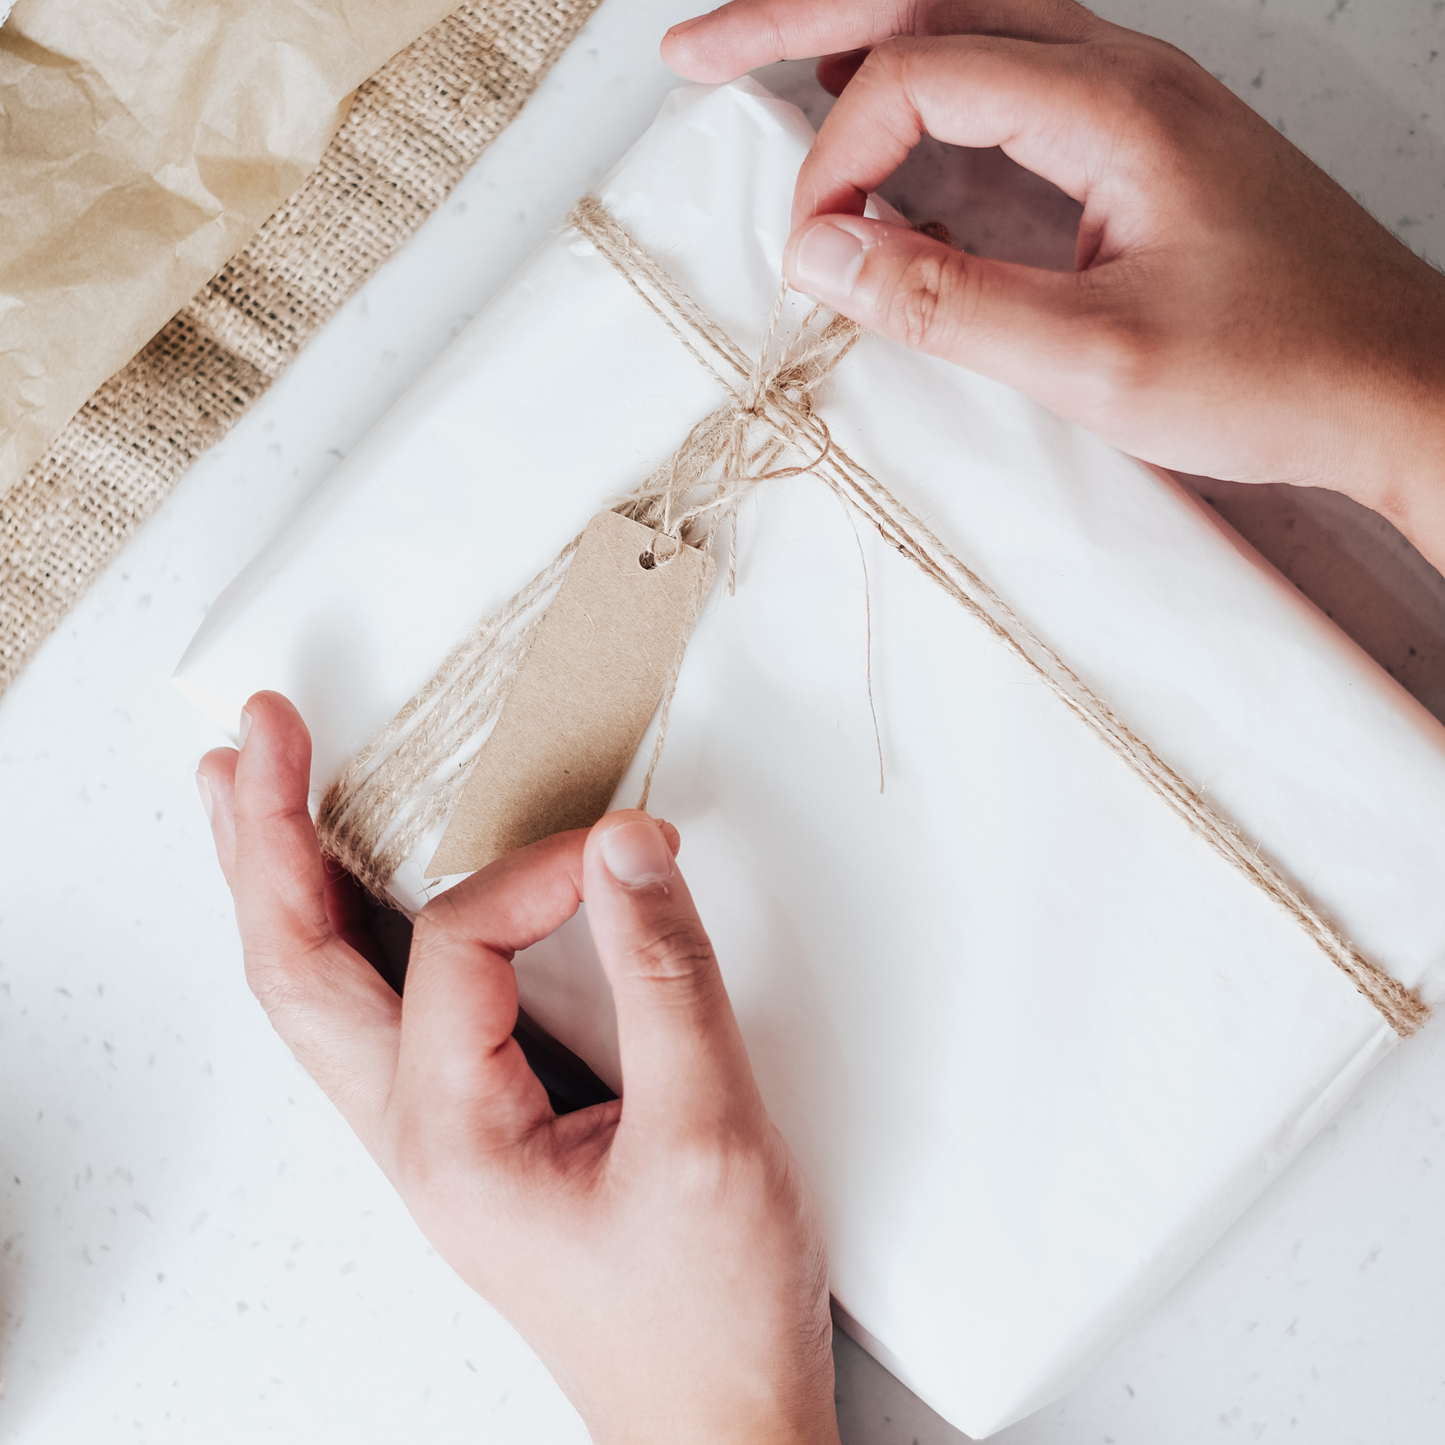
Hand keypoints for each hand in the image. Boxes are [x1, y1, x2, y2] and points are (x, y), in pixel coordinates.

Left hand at [196, 691, 839, 1444]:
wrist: (717, 1426)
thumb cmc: (706, 1314)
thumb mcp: (709, 1136)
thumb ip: (666, 978)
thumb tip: (623, 848)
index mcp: (453, 1137)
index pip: (457, 947)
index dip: (537, 872)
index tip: (629, 851)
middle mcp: (417, 1132)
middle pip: (297, 966)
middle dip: (264, 841)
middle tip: (253, 738)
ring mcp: (435, 1133)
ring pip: (320, 990)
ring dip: (276, 883)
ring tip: (244, 792)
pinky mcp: (475, 1126)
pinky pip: (379, 1011)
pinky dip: (340, 931)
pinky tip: (339, 894)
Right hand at [662, 0, 1444, 571]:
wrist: (1397, 385)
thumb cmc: (1279, 371)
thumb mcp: (1095, 361)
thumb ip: (949, 302)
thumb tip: (826, 256)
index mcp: (1114, 107)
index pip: (923, 75)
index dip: (841, 157)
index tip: (813, 251)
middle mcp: (1122, 74)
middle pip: (930, 0)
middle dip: (799, 15)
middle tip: (697, 52)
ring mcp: (1131, 99)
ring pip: (969, 21)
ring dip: (858, 37)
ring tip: (766, 63)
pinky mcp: (1133, 143)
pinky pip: (1008, 75)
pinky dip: (925, 83)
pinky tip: (887, 117)